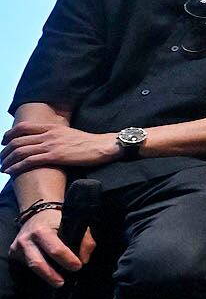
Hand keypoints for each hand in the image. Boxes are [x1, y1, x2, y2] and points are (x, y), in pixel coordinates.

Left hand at [3, 121, 118, 172]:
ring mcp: (51, 145)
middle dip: (5, 151)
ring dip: (7, 160)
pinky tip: (11, 171)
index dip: (9, 134)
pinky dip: (17, 166)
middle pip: (17, 140)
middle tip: (1, 159)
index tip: (4, 142)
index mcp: (51, 127)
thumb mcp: (68, 133)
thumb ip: (54, 135)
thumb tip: (43, 142)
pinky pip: (29, 161)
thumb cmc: (88, 142)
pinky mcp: (55, 156)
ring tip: (3, 167)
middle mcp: (48, 134)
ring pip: (20, 151)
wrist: (103, 146)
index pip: (23, 127)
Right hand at [10, 209, 86, 286]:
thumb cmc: (58, 220)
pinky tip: (48, 273)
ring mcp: (18, 247)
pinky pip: (26, 265)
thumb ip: (84, 240)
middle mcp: (27, 239)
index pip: (55, 250)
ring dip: (46, 276)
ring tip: (58, 281)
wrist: (37, 215)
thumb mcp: (75, 224)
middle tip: (62, 282)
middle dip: (52, 275)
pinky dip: (39, 271)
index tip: (78, 267)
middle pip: (38, 263)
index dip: (67, 260)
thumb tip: (84, 260)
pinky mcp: (13, 253)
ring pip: (31, 267)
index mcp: (42, 230)